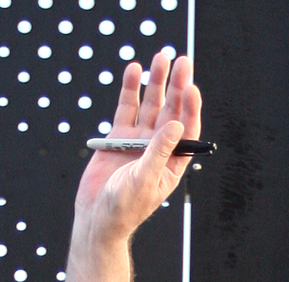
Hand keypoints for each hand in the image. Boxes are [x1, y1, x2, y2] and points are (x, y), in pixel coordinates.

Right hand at [74, 51, 201, 245]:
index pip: (187, 129)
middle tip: (182, 61)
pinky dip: (131, 89)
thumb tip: (175, 124)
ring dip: (156, 82)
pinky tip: (135, 70)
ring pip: (150, 105)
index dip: (190, 107)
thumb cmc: (124, 208)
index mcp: (172, 162)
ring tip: (161, 57)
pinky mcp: (118, 137)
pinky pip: (127, 108)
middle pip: (171, 110)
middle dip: (176, 86)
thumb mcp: (144, 180)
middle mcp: (158, 148)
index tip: (191, 87)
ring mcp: (138, 140)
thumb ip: (159, 152)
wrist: (97, 218)